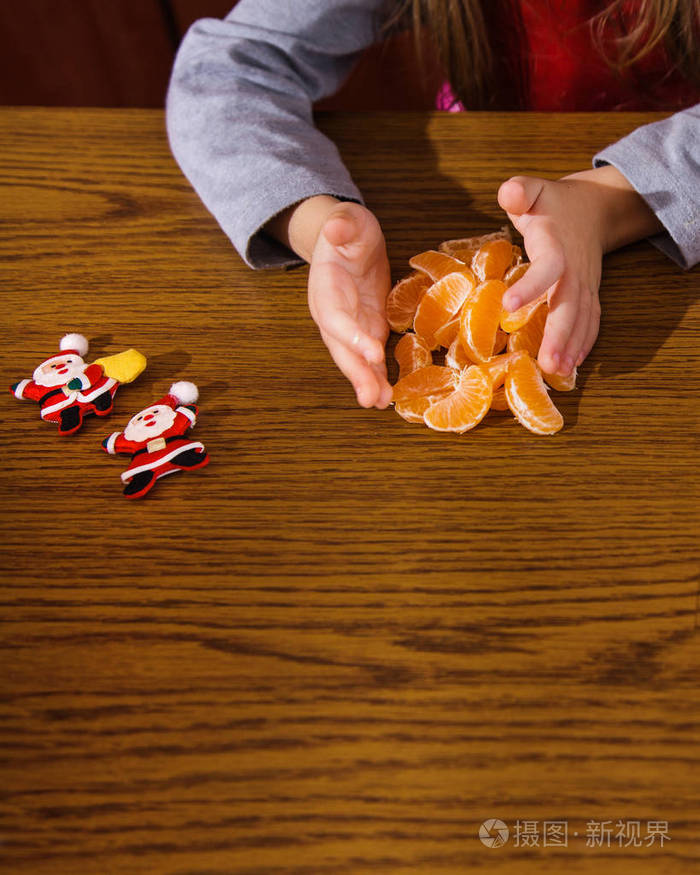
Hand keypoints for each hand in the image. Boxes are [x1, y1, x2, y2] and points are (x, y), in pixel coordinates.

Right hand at [308, 202, 391, 407]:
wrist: (347, 240)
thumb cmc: (347, 230)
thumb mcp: (348, 219)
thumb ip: (342, 224)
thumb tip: (334, 228)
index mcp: (325, 288)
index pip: (335, 317)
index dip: (351, 336)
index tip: (372, 352)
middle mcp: (333, 314)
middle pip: (341, 349)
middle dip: (357, 374)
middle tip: (371, 398)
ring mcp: (350, 325)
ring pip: (355, 359)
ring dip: (367, 382)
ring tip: (379, 403)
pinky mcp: (367, 328)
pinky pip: (371, 357)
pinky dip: (379, 375)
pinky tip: (388, 395)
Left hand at [497, 174, 602, 375]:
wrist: (595, 207)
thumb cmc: (553, 203)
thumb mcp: (533, 189)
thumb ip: (519, 190)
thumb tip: (510, 193)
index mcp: (556, 245)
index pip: (547, 267)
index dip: (531, 286)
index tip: (508, 305)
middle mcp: (575, 269)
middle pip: (571, 305)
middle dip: (560, 335)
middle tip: (547, 363)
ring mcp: (586, 284)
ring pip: (583, 318)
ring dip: (572, 347)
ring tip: (557, 372)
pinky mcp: (589, 294)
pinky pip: (591, 321)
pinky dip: (584, 344)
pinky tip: (572, 365)